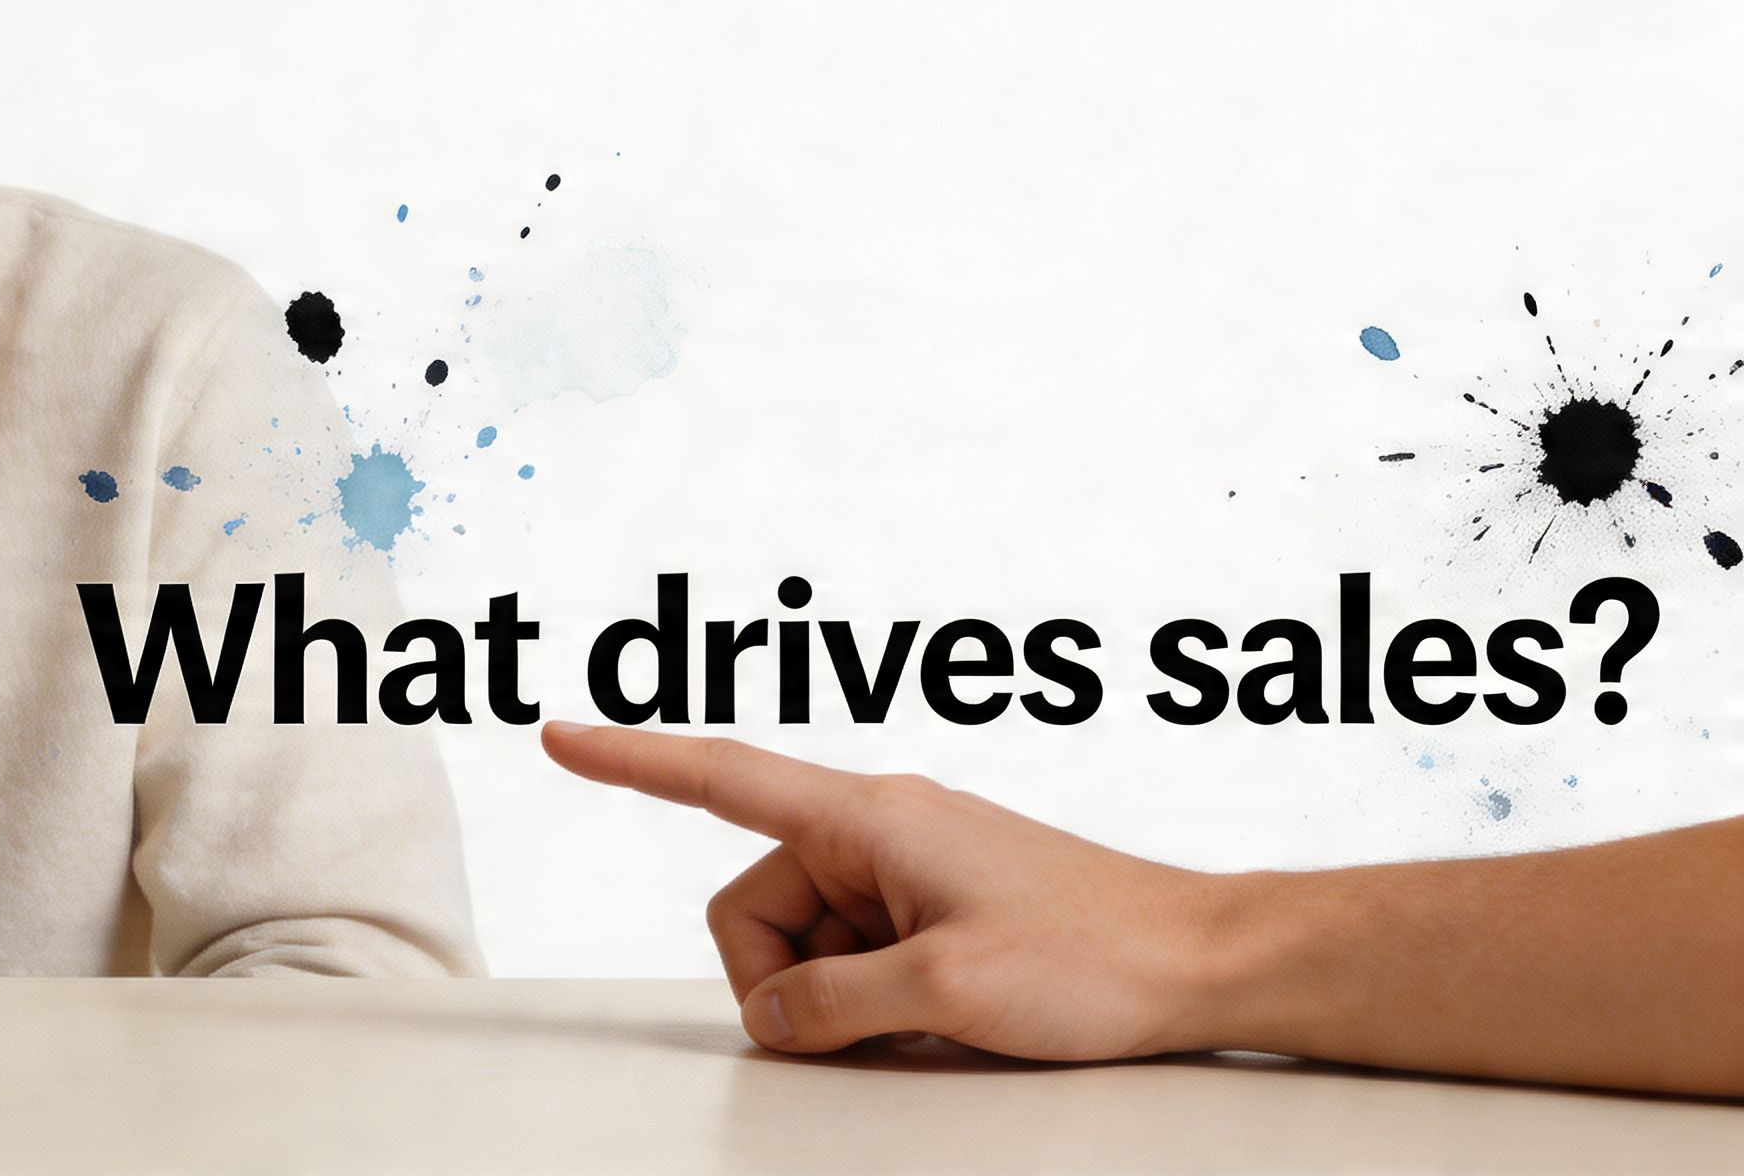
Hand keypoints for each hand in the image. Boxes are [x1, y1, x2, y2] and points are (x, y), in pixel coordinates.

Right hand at [542, 721, 1231, 1062]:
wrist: (1208, 961)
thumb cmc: (1098, 957)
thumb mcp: (945, 998)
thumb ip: (833, 1004)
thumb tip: (771, 1017)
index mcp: (868, 816)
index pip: (720, 775)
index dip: (630, 761)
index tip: (558, 737)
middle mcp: (880, 827)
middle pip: (760, 902)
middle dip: (784, 977)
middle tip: (864, 1030)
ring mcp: (912, 866)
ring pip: (810, 937)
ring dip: (841, 994)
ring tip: (929, 1024)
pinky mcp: (940, 904)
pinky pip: (861, 950)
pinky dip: (877, 994)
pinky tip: (938, 1020)